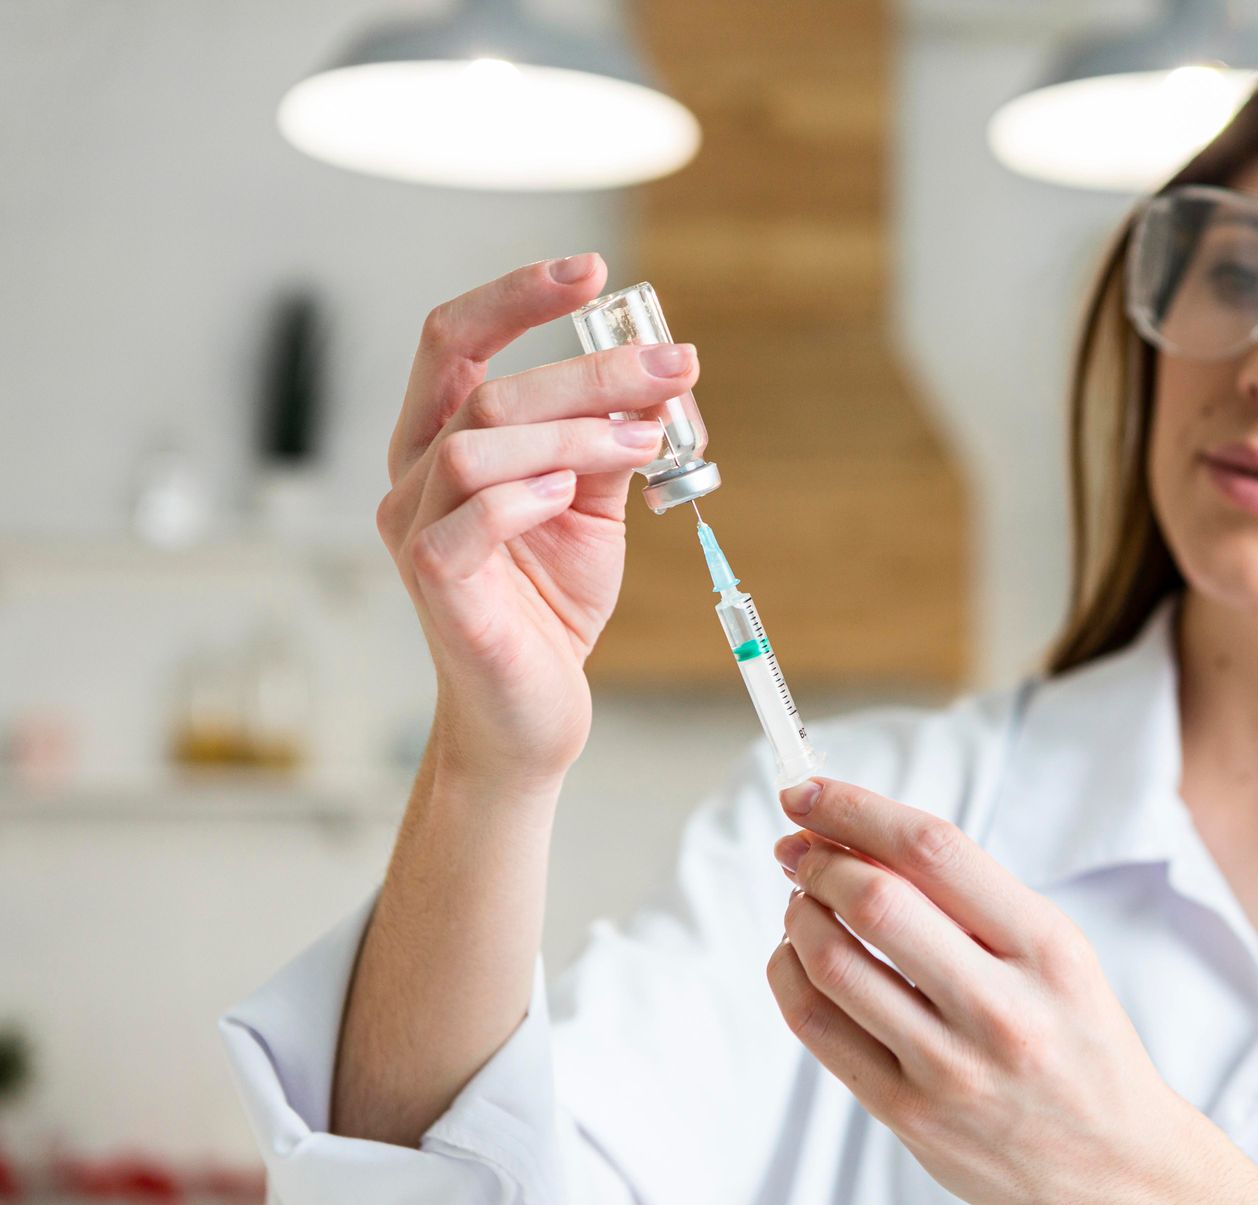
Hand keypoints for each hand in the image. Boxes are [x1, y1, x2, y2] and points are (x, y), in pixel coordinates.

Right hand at [375, 254, 699, 782]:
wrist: (532, 710)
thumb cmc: (550, 605)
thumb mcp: (591, 507)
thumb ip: (609, 442)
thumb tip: (663, 377)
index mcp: (444, 441)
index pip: (456, 339)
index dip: (518, 294)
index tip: (596, 272)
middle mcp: (415, 476)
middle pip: (485, 385)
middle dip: (590, 369)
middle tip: (674, 368)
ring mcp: (416, 531)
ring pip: (478, 445)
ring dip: (572, 432)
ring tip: (642, 442)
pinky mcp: (436, 586)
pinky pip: (465, 523)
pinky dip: (523, 497)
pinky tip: (571, 495)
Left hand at [762, 776, 1210, 1204]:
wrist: (1116, 1168)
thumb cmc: (1078, 1041)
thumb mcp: (1057, 954)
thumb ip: (970, 900)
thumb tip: (854, 837)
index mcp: (1046, 948)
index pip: (933, 850)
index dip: (856, 809)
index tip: (808, 790)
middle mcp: (1001, 1007)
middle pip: (875, 902)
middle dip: (817, 861)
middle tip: (796, 849)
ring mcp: (951, 1068)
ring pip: (834, 964)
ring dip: (798, 916)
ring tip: (800, 902)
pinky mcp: (911, 1116)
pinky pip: (819, 1029)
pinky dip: (790, 976)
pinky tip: (797, 959)